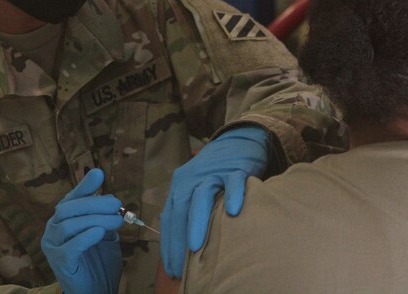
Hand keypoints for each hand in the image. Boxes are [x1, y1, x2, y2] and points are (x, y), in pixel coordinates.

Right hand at [41, 168, 124, 293]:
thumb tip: (110, 198)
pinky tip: (99, 233)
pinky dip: (85, 238)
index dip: (85, 186)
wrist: (97, 289)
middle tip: (116, 206)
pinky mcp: (58, 262)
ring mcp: (53, 245)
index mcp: (64, 217)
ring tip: (116, 223)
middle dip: (95, 204)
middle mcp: (53, 228)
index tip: (99, 174)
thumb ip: (105, 216)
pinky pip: (69, 247)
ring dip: (95, 221)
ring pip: (69, 225)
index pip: (72, 197)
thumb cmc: (99, 260)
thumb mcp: (106, 233)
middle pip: (69, 208)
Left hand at [160, 126, 268, 277]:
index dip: (168, 243)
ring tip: (196, 247)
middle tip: (179, 268)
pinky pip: (234, 181)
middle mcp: (193, 177)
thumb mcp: (198, 189)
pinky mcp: (236, 168)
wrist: (239, 140)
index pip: (169, 216)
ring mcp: (214, 171)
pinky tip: (233, 212)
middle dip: (177, 239)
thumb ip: (190, 212)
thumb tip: (183, 248)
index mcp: (180, 184)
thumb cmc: (218, 173)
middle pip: (181, 208)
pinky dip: (232, 195)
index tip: (170, 267)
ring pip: (202, 195)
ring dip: (197, 221)